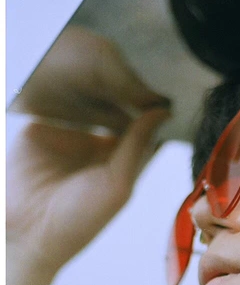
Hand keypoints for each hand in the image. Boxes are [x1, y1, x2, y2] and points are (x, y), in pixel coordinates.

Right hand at [7, 27, 170, 274]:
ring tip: (113, 52)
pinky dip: (65, 84)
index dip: (155, 106)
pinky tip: (75, 62)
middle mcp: (98, 146)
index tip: (170, 79)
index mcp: (122, 163)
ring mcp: (69, 134)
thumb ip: (137, 146)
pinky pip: (57, 99)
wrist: (23, 232)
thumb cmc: (77, 222)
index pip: (144, 128)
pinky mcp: (42, 126)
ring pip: (88, 99)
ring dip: (97, 81)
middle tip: (142, 56)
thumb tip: (163, 111)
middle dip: (127, 87)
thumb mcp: (116, 184)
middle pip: (117, 107)